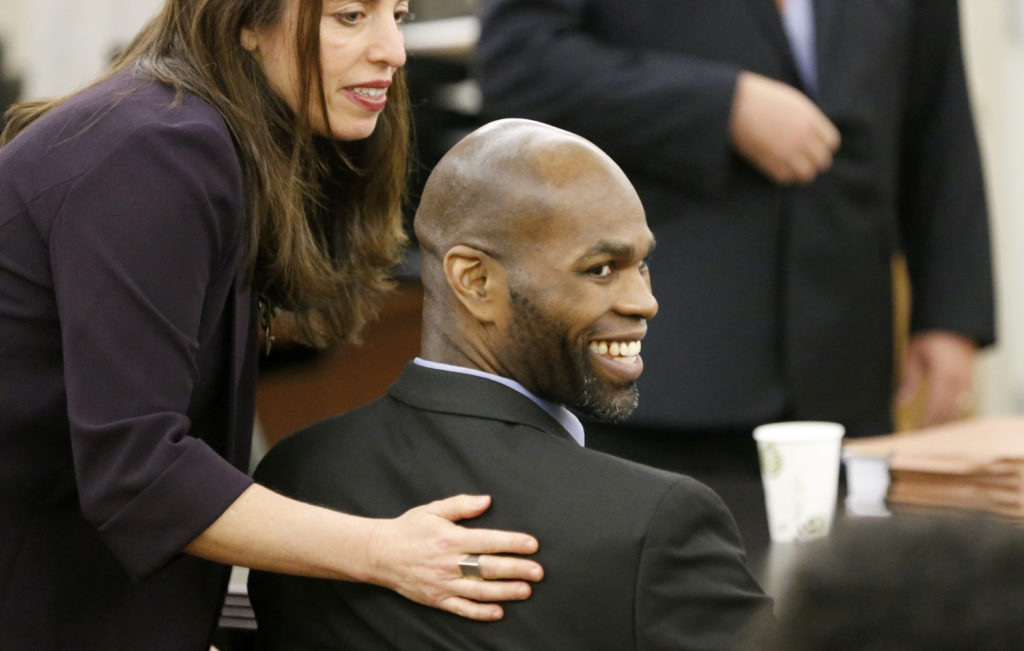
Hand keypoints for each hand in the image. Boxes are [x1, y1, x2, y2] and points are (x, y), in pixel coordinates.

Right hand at [366, 494, 542, 620]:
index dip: (511, 542)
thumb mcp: (432, 510)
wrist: (379, 554)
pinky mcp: (436, 599)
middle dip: (516, 569)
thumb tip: (487, 500)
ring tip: (526, 591)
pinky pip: (462, 609)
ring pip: (479, 591)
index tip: (532, 544)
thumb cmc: (409, 529)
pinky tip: (498, 612)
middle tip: (538, 571)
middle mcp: (449, 563)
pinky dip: (480, 613)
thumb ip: (461, 505)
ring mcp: (443, 584)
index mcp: (450, 538)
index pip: (487, 541)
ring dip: (504, 592)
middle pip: (488, 568)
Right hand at [729, 72, 840, 183]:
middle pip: (822, 161)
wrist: (735, 105)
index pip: (831, 143)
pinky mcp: (770, 162)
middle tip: (803, 159)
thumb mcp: (792, 102)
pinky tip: (776, 167)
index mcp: (810, 119)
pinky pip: (785, 178)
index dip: (824, 147)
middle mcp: (802, 137)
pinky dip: (783, 175)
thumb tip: (814, 135)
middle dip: (814, 161)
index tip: (815, 147)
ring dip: (800, 172)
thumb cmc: (761, 99)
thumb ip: (807, 119)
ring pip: (806, 174)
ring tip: (791, 166)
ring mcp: (787, 152)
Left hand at [897, 331, 976, 426]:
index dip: (927, 422)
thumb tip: (899, 402)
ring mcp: (968, 382)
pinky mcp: (971, 382)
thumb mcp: (914, 355)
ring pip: (958, 411)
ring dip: (944, 423)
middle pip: (949, 412)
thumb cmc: (930, 338)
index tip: (916, 433)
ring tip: (928, 434)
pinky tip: (941, 422)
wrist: (954, 325)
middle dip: (935, 427)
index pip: (936, 406)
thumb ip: (908, 380)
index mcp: (944, 374)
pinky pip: (964, 404)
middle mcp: (959, 381)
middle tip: (920, 438)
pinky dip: (953, 414)